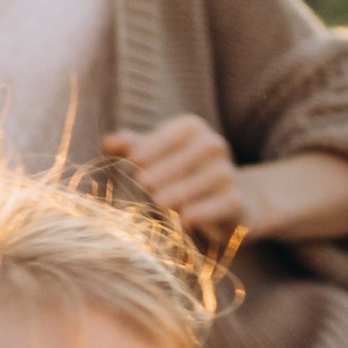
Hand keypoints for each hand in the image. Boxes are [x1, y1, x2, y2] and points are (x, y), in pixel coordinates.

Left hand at [102, 124, 347, 246]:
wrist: (232, 203)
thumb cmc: (182, 176)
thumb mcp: (157, 159)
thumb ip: (134, 148)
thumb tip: (108, 142)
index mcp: (193, 129)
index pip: (174, 133)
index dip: (154, 145)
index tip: (134, 162)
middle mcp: (215, 146)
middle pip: (192, 154)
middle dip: (167, 169)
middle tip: (144, 184)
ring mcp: (230, 174)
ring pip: (211, 177)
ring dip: (184, 190)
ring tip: (160, 202)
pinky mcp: (239, 202)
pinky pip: (226, 203)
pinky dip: (206, 211)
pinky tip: (186, 219)